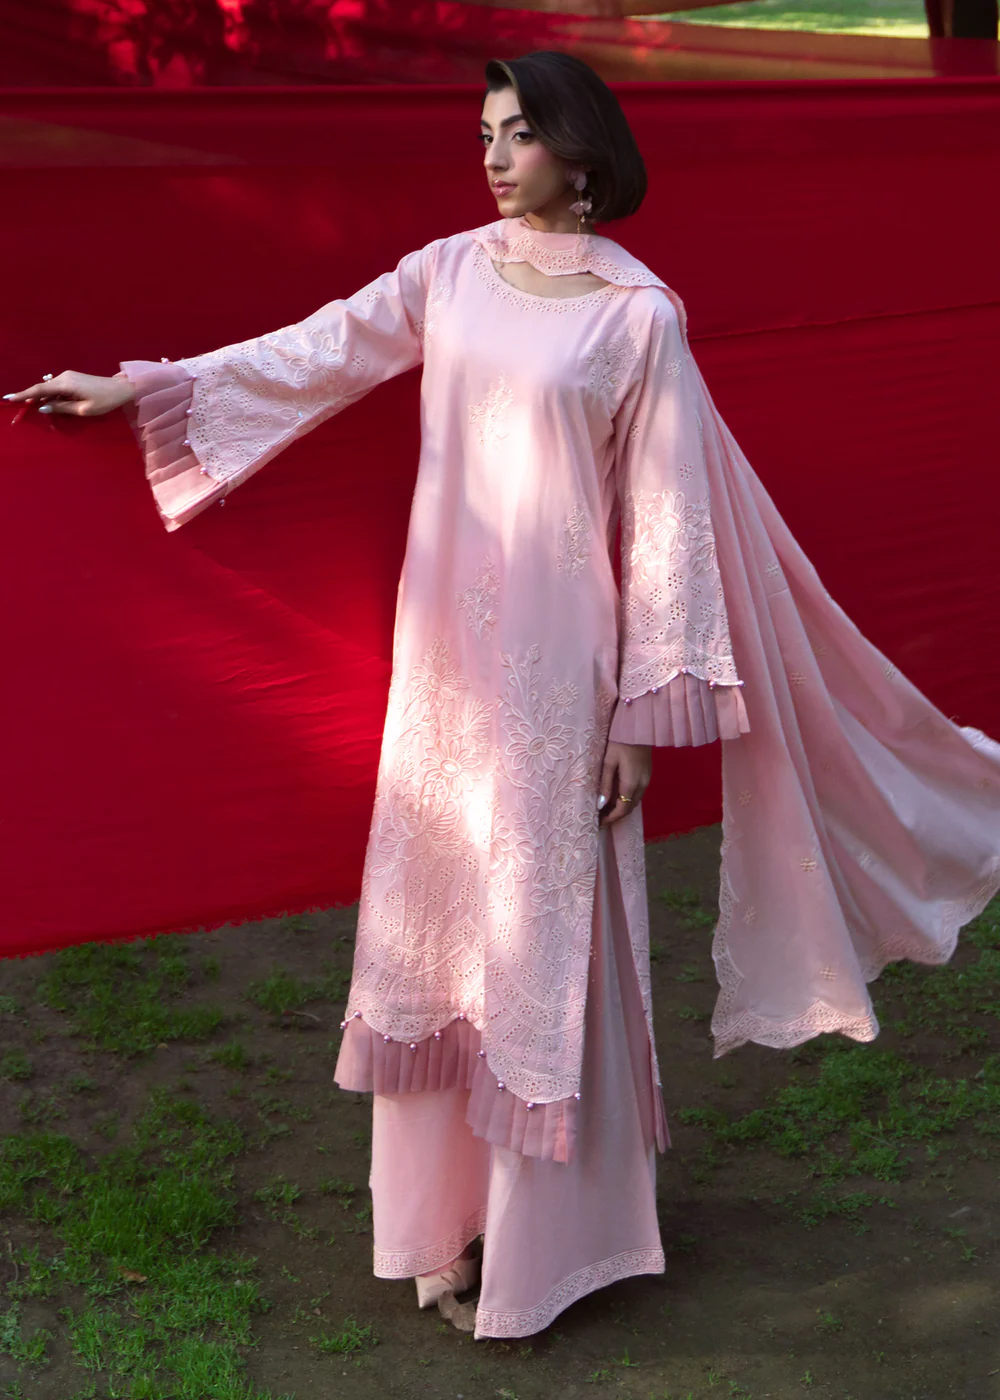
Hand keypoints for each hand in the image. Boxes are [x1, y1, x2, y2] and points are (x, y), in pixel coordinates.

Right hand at [3, 371, 134, 417]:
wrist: (120, 388)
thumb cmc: (104, 401)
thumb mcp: (83, 409)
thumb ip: (61, 408)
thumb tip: (42, 407)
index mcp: (65, 384)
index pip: (39, 390)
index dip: (23, 394)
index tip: (9, 398)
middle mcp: (63, 377)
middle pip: (42, 388)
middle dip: (30, 398)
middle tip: (19, 407)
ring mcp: (68, 376)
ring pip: (49, 388)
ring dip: (42, 398)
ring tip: (34, 408)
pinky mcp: (72, 378)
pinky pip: (57, 388)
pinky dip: (51, 396)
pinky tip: (50, 404)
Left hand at [598, 741, 651, 826]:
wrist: (639, 727)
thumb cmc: (620, 742)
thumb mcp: (609, 762)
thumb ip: (605, 784)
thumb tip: (600, 805)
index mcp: (631, 783)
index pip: (622, 809)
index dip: (610, 819)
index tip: (598, 823)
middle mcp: (642, 785)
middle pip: (629, 808)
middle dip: (615, 816)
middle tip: (600, 818)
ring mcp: (647, 780)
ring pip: (634, 801)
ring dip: (622, 808)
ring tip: (606, 809)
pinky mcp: (648, 774)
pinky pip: (638, 793)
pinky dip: (628, 799)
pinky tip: (617, 796)